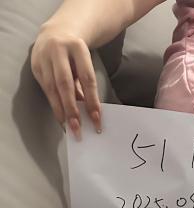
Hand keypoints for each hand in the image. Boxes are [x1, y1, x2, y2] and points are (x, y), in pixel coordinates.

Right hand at [31, 23, 101, 138]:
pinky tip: (60, 116)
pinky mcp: (35, 65)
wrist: (56, 32)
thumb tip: (89, 112)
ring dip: (60, 110)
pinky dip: (53, 103)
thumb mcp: (85, 63)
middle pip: (65, 83)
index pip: (87, 78)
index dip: (92, 100)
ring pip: (52, 87)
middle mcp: (58, 50)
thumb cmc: (75, 53)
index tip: (96, 119)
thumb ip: (86, 84)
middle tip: (78, 128)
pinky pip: (45, 88)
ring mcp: (43, 56)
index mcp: (77, 47)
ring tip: (68, 126)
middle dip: (72, 108)